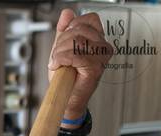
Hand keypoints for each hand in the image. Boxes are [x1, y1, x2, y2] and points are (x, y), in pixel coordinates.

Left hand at [47, 9, 113, 123]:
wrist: (66, 98)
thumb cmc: (66, 76)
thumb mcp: (62, 48)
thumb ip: (64, 30)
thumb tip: (68, 13)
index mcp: (98, 39)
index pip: (88, 19)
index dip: (71, 27)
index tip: (63, 41)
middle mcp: (103, 47)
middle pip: (78, 30)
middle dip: (60, 43)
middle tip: (57, 57)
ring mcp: (101, 57)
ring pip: (75, 42)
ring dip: (59, 53)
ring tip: (58, 63)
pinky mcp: (95, 67)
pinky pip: (73, 55)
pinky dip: (60, 60)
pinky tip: (59, 67)